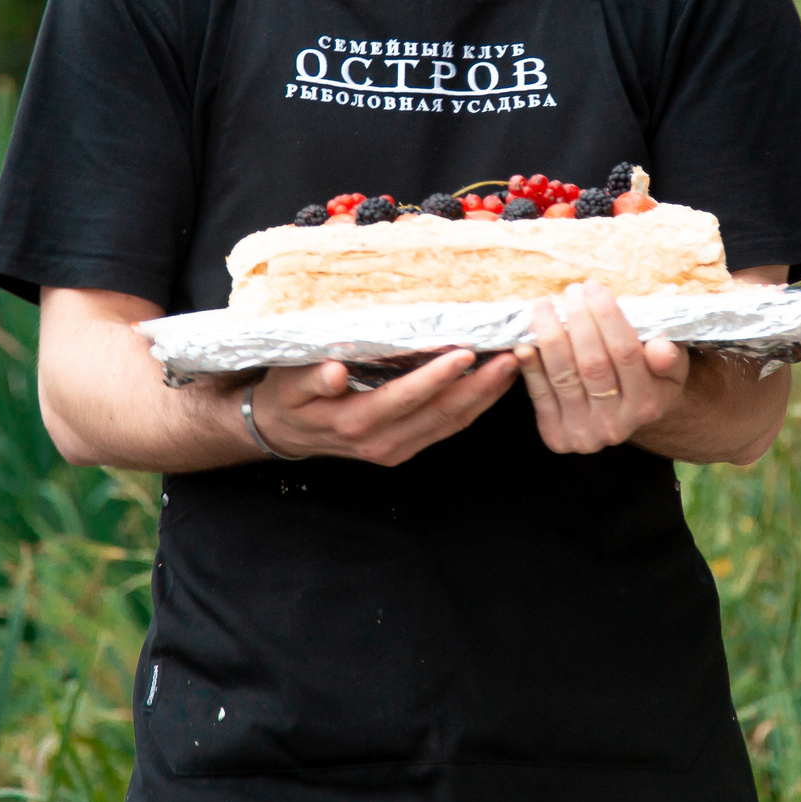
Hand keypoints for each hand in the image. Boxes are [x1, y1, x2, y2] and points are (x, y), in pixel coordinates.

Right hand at [247, 349, 517, 467]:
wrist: (286, 431)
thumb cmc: (289, 398)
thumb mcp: (288, 385)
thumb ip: (311, 379)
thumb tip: (334, 372)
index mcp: (355, 423)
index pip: (404, 398)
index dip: (435, 377)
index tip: (464, 353)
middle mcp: (383, 442)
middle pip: (442, 413)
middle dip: (481, 385)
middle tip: (511, 356)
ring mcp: (399, 448)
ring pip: (452, 422)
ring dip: (486, 394)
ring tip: (514, 364)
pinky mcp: (408, 446)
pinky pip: (448, 426)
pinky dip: (475, 403)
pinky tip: (494, 381)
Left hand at [516, 281, 690, 454]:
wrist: (624, 417)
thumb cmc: (647, 378)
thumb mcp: (669, 367)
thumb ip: (668, 356)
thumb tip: (660, 348)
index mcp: (648, 404)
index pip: (626, 353)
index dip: (608, 317)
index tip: (594, 287)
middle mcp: (617, 425)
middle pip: (593, 364)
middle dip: (578, 321)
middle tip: (570, 290)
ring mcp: (585, 434)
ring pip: (564, 377)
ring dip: (550, 337)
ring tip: (544, 306)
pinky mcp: (556, 436)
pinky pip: (540, 395)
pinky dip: (531, 367)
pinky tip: (524, 342)